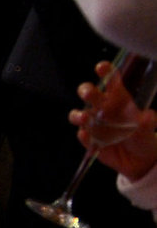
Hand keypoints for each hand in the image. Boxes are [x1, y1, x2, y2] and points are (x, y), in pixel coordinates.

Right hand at [73, 59, 156, 181]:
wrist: (138, 159)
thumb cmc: (142, 137)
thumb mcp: (148, 129)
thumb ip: (147, 121)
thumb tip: (149, 115)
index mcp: (118, 99)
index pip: (110, 81)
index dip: (105, 72)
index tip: (101, 68)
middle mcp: (102, 108)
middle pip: (89, 94)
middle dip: (86, 91)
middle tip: (88, 94)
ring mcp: (93, 124)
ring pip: (78, 115)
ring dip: (78, 115)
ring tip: (85, 118)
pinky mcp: (89, 139)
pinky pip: (83, 136)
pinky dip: (85, 137)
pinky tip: (90, 139)